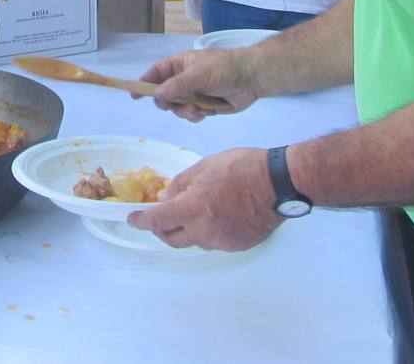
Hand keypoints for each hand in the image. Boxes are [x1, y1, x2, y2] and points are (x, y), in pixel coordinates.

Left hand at [126, 148, 282, 250]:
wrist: (280, 183)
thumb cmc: (242, 168)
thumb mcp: (205, 167)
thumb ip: (181, 184)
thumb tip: (164, 198)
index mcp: (192, 209)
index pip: (157, 221)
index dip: (141, 221)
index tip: (133, 219)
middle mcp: (204, 231)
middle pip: (172, 239)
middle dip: (162, 230)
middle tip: (161, 218)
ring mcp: (222, 241)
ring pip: (195, 241)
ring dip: (189, 230)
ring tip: (198, 210)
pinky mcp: (238, 245)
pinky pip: (216, 242)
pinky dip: (210, 231)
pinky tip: (220, 216)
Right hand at [138, 48, 261, 121]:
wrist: (252, 79)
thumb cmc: (224, 68)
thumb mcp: (197, 74)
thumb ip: (176, 85)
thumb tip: (156, 95)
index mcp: (180, 65)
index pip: (156, 73)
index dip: (144, 82)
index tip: (134, 94)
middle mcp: (185, 79)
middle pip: (164, 94)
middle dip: (167, 102)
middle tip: (170, 105)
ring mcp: (195, 93)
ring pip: (178, 107)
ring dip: (184, 110)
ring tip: (197, 108)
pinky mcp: (205, 105)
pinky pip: (191, 115)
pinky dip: (195, 115)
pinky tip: (205, 112)